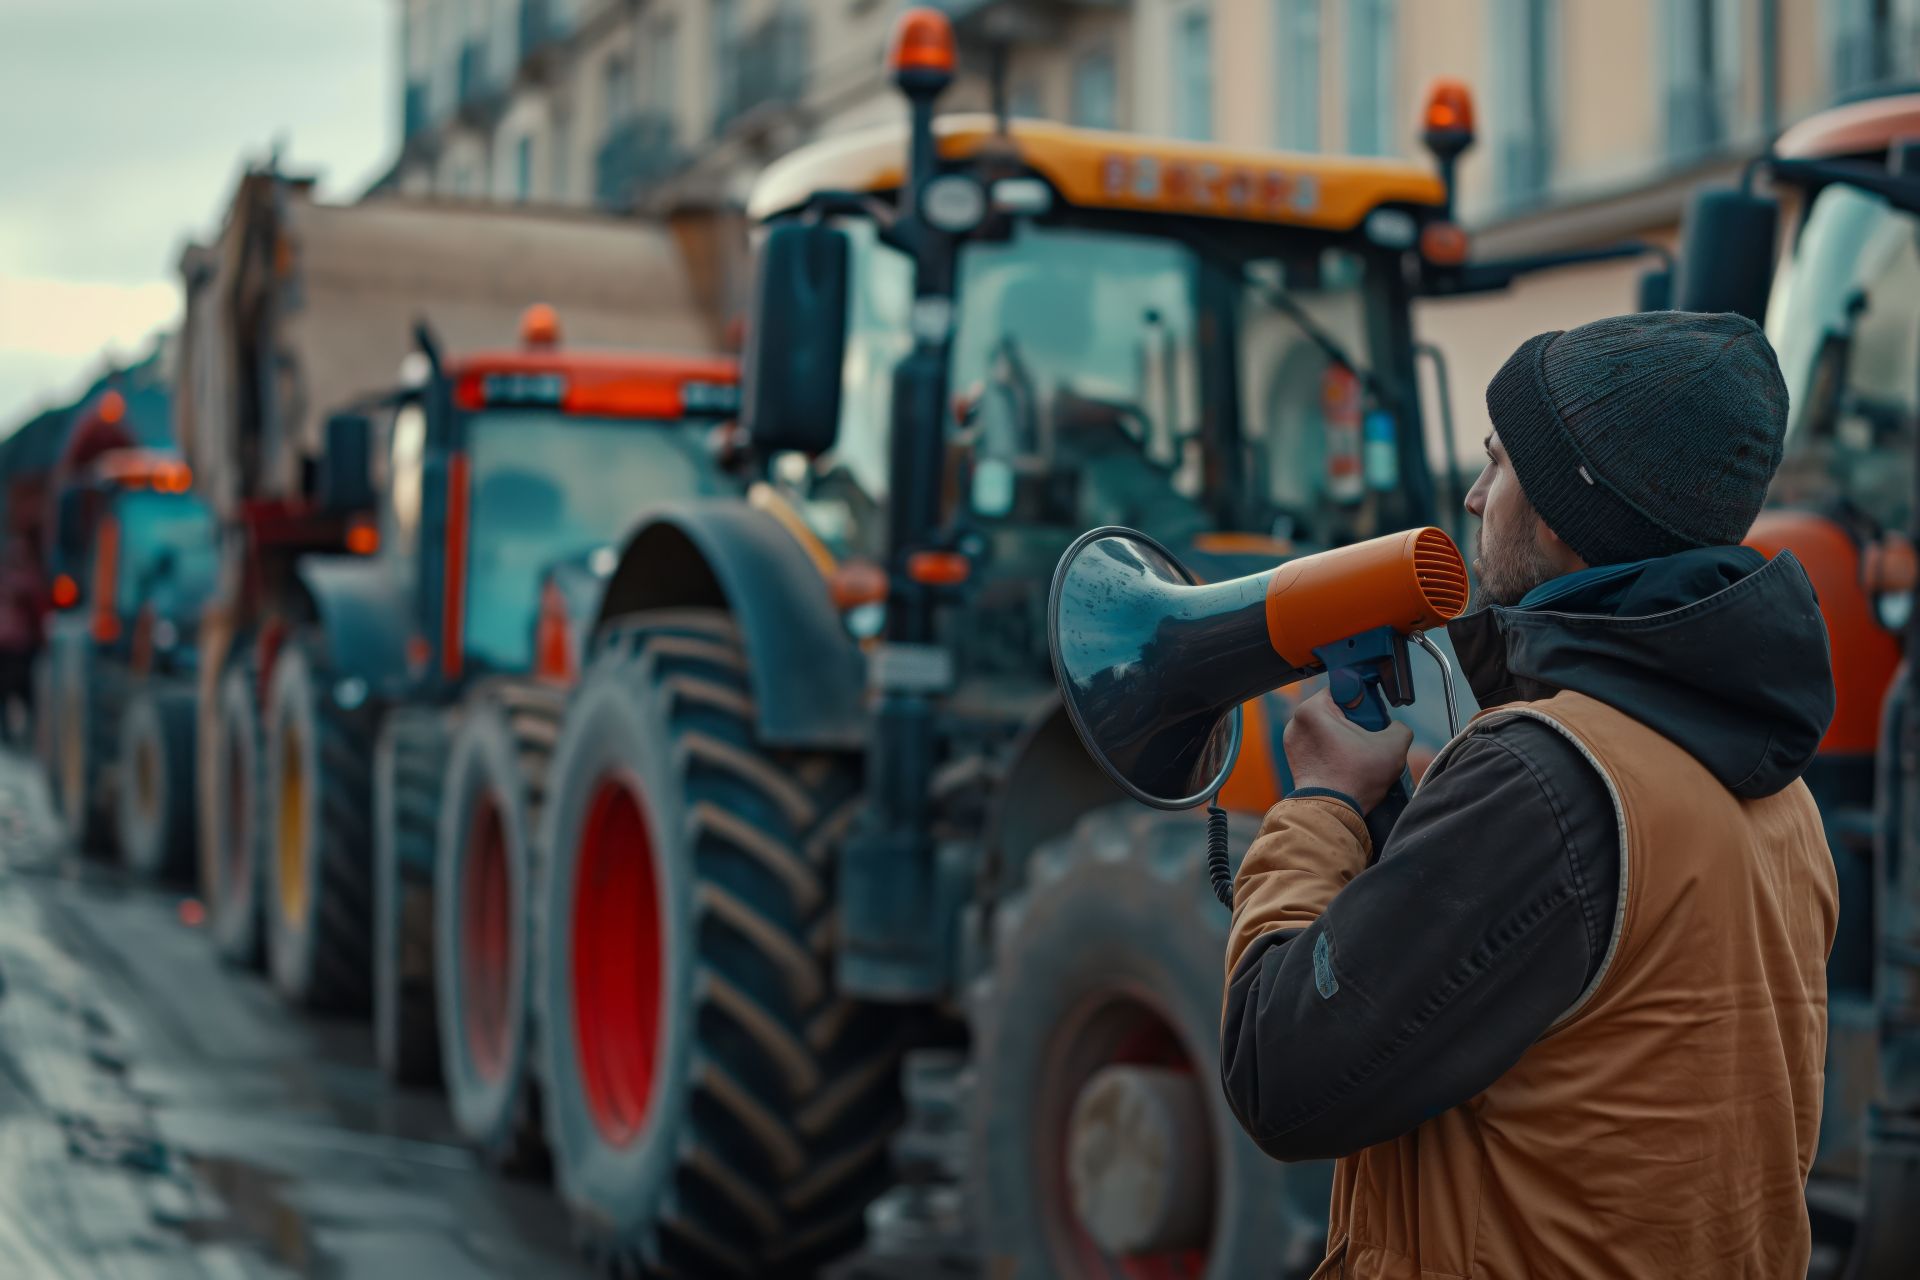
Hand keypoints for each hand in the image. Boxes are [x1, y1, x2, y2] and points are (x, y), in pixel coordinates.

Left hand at [1283, 689, 1413, 812]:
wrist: (1333, 812)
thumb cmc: (1355, 778)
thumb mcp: (1393, 744)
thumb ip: (1400, 726)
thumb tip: (1396, 727)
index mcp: (1312, 708)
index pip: (1343, 689)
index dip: (1363, 701)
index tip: (1372, 716)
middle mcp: (1296, 722)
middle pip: (1335, 710)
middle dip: (1355, 723)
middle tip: (1369, 739)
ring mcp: (1292, 742)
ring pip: (1328, 730)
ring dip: (1345, 739)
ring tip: (1360, 756)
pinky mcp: (1294, 760)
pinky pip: (1319, 747)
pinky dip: (1334, 753)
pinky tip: (1348, 766)